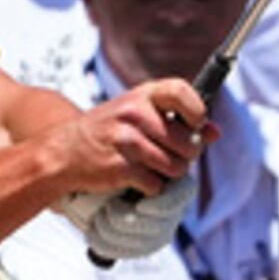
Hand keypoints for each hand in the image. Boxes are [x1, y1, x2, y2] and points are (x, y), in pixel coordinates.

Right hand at [32, 76, 206, 195]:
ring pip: (175, 167)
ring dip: (168, 174)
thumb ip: (176, 119)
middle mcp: (134, 113)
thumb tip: (214, 132)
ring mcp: (126, 140)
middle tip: (166, 156)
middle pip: (186, 142)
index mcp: (141, 95)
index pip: (181, 92)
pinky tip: (135, 179)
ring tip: (150, 168)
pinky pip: (156, 184)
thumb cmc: (108, 132)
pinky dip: (150, 188)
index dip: (197, 111)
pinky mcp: (121, 168)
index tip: (196, 125)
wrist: (64, 153)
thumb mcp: (138, 115)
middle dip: (184, 156)